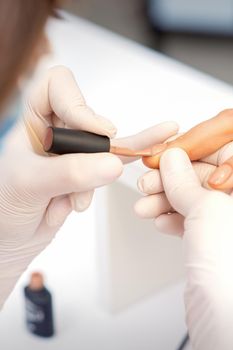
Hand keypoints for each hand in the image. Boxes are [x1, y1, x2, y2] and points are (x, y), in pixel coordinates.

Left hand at [0, 65, 178, 307]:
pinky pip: (117, 158)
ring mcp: (75, 152)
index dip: (78, 104)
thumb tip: (111, 163)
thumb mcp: (30, 185)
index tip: (95, 133)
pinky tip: (159, 142)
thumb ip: (70, 173)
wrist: (10, 238)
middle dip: (91, 152)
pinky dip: (136, 153)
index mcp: (32, 120)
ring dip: (100, 172)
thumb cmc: (5, 208)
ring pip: (106, 145)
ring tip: (76, 202)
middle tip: (84, 177)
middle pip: (89, 119)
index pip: (56, 86)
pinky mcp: (89, 171)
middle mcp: (55, 131)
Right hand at [136, 148, 232, 349]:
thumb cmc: (232, 272)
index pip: (224, 155)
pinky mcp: (216, 244)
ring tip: (145, 204)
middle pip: (205, 178)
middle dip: (171, 180)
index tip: (166, 153)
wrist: (226, 326)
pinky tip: (160, 221)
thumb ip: (185, 180)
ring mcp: (229, 226)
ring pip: (194, 201)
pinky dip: (173, 220)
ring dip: (165, 201)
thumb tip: (173, 159)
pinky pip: (192, 222)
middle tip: (149, 181)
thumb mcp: (207, 210)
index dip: (191, 152)